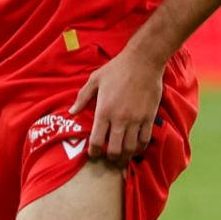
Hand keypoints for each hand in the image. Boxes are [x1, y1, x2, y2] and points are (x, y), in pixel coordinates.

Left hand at [70, 47, 164, 164]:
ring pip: (130, 148)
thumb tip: (72, 112)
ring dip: (125, 156)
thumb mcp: (95, 79)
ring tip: (122, 157)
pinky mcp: (149, 118)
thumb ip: (82, 97)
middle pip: (114, 150)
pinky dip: (140, 148)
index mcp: (104, 111)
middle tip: (108, 158)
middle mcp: (119, 119)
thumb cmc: (117, 69)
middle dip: (110, 158)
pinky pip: (145, 140)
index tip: (93, 154)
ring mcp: (136, 120)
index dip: (93, 152)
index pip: (96, 140)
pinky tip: (136, 148)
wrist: (143, 61)